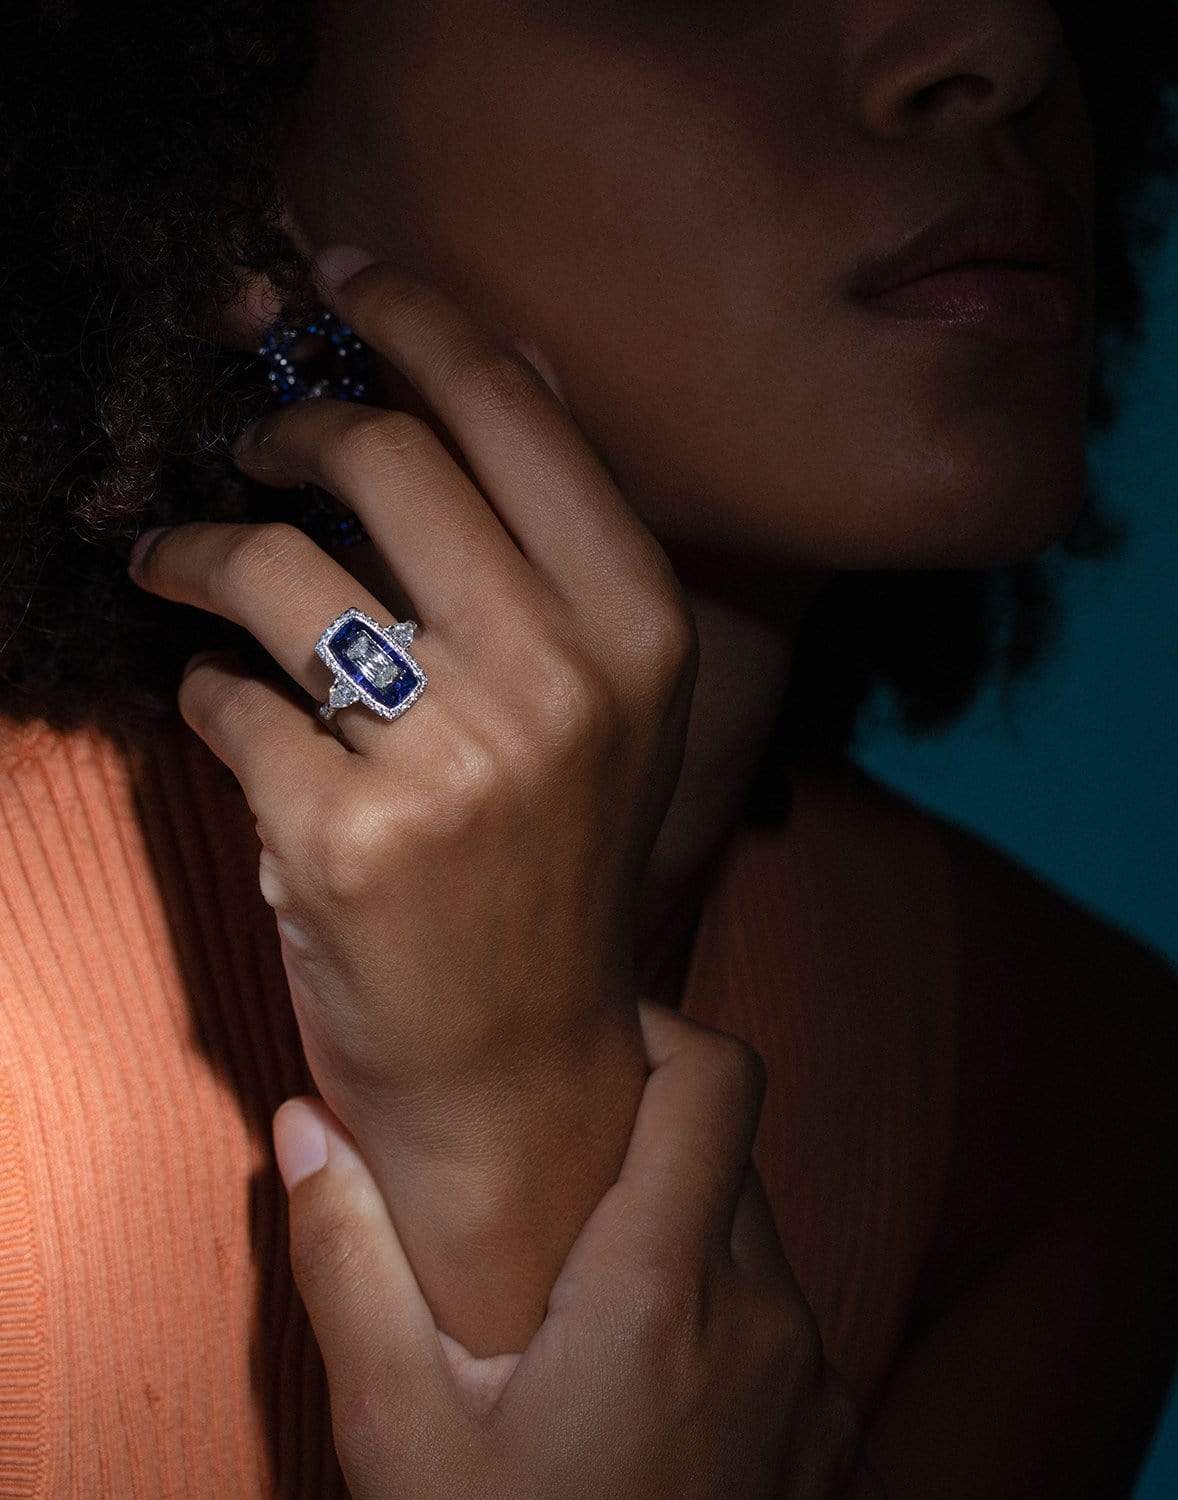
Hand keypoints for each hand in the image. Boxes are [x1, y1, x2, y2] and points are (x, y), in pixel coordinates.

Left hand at [128, 247, 698, 1347]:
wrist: (522, 1056)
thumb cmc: (553, 857)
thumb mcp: (608, 691)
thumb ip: (560, 531)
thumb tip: (501, 355)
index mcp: (638, 622)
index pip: (512, 406)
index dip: (409, 317)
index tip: (336, 281)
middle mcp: (565, 678)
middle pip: (382, 455)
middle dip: (285, 427)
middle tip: (250, 444)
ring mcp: (457, 762)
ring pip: (275, 566)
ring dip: (200, 547)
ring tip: (177, 563)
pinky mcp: (346, 841)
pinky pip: (223, 699)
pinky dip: (200, 690)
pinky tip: (217, 708)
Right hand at [273, 999, 872, 1499]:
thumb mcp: (399, 1432)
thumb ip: (350, 1261)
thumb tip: (304, 1124)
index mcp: (664, 1291)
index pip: (717, 1080)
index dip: (663, 1028)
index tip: (592, 1044)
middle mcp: (766, 1317)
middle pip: (730, 1152)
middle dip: (650, 1139)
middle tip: (557, 1175)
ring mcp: (815, 1385)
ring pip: (756, 1237)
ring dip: (683, 1229)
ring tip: (585, 1286)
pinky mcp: (832, 1441)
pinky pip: (782, 1318)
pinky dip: (723, 1308)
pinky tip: (646, 1378)